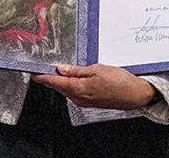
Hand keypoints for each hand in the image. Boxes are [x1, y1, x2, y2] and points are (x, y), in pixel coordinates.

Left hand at [32, 63, 156, 109]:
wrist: (135, 95)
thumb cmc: (119, 81)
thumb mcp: (97, 69)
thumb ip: (77, 70)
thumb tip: (62, 69)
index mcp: (79, 89)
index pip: (55, 82)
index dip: (43, 77)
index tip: (34, 73)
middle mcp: (79, 98)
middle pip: (59, 86)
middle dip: (51, 77)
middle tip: (44, 67)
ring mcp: (84, 101)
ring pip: (67, 89)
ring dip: (61, 80)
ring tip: (57, 69)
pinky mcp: (90, 102)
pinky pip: (75, 92)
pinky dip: (70, 84)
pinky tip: (73, 77)